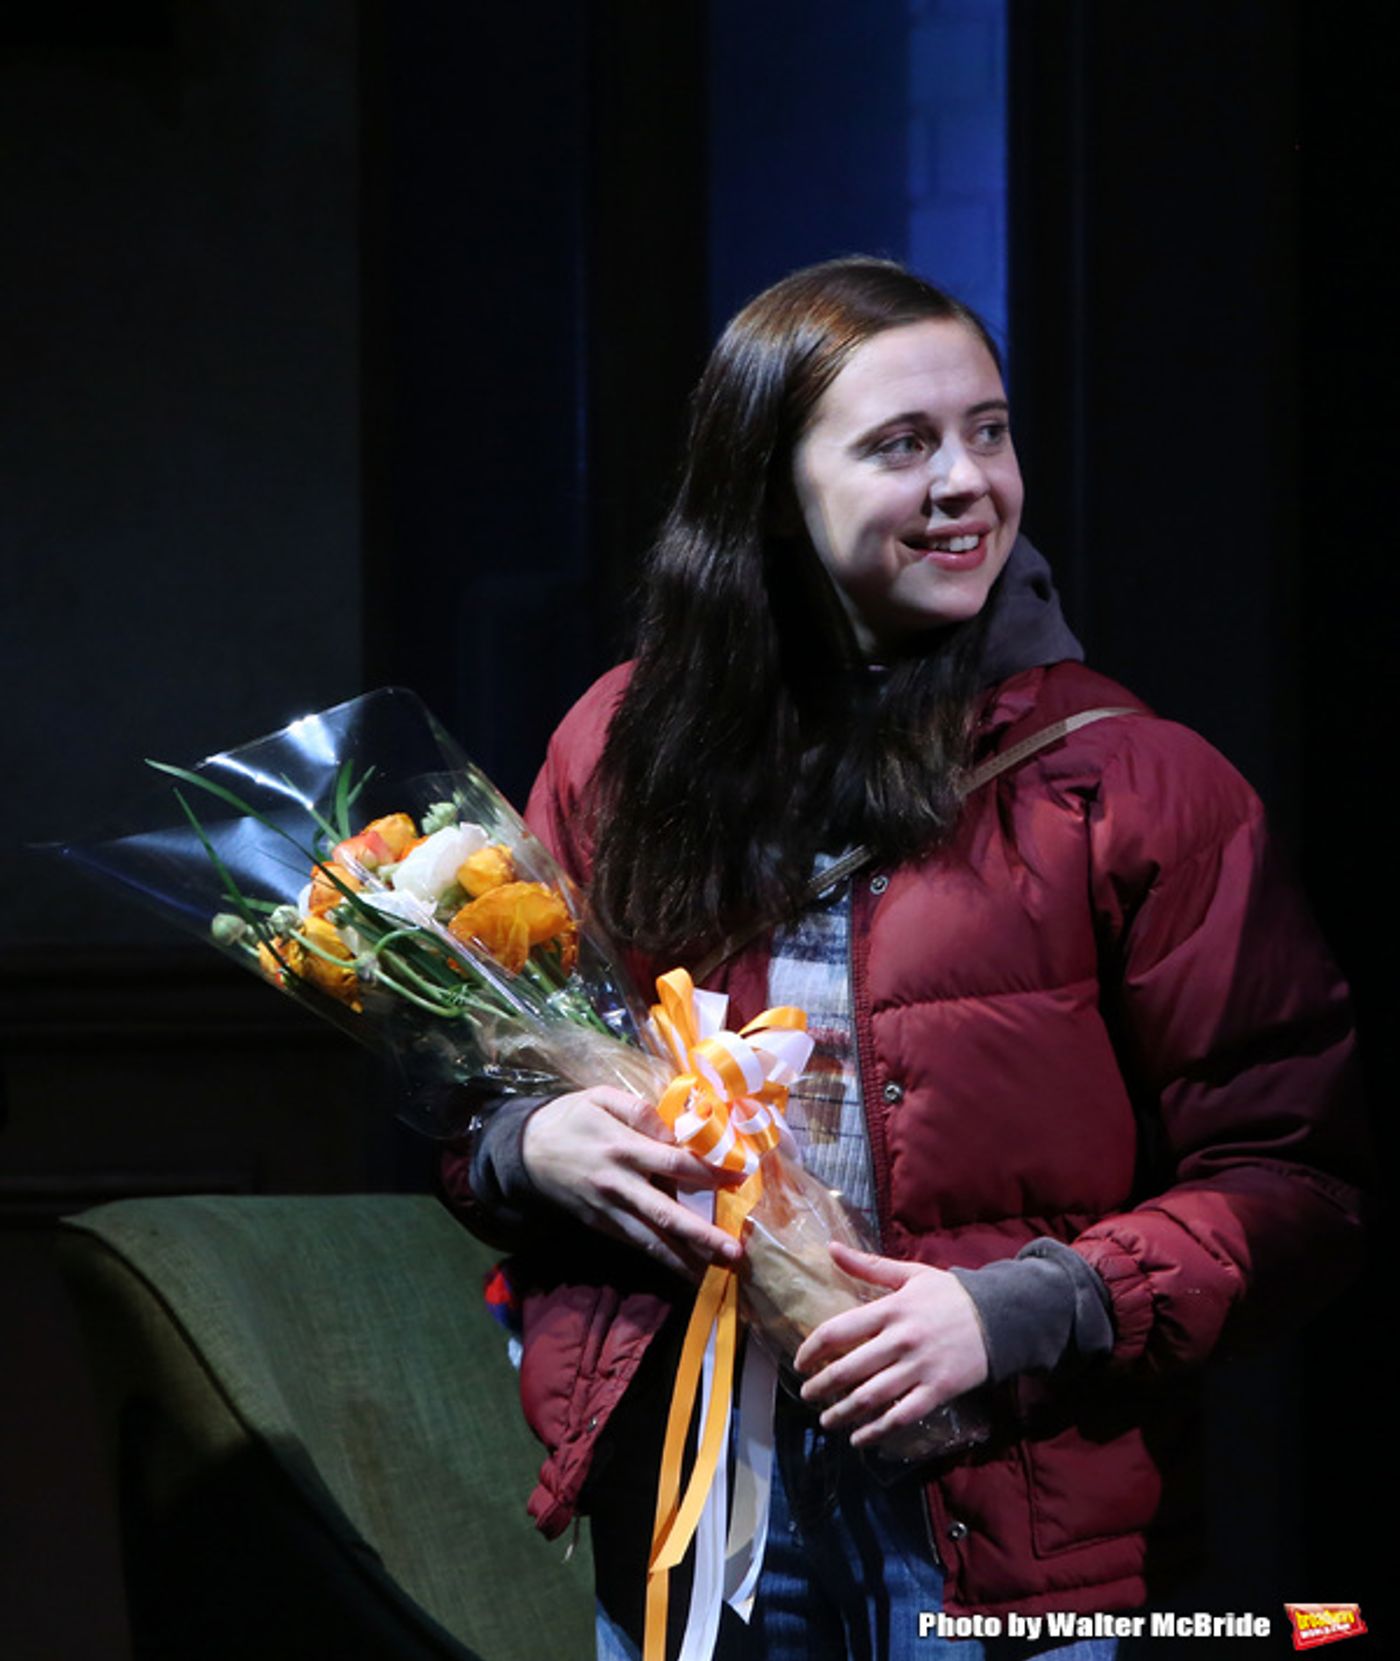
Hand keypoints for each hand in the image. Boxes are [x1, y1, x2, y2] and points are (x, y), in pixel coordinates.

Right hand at [521, 1087, 743, 1279]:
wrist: (525, 1150)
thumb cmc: (570, 1118)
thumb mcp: (600, 1097)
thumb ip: (639, 1111)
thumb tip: (674, 1130)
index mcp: (622, 1148)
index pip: (674, 1163)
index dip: (709, 1173)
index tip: (740, 1179)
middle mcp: (618, 1184)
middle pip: (666, 1214)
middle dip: (702, 1236)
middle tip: (734, 1253)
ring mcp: (608, 1210)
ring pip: (650, 1240)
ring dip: (683, 1260)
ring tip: (714, 1276)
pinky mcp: (600, 1225)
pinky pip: (635, 1243)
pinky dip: (660, 1258)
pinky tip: (684, 1269)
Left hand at [794, 1241, 988, 1449]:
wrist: (1001, 1316)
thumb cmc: (950, 1294)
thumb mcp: (910, 1274)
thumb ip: (868, 1265)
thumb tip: (830, 1248)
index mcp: (890, 1309)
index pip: (838, 1330)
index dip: (812, 1349)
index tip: (800, 1362)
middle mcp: (900, 1340)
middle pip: (849, 1369)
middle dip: (821, 1386)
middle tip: (807, 1395)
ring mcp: (919, 1368)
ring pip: (870, 1397)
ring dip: (842, 1412)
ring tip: (826, 1420)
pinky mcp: (937, 1391)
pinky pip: (900, 1416)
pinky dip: (877, 1430)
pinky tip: (860, 1438)